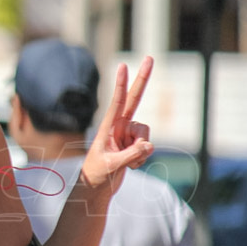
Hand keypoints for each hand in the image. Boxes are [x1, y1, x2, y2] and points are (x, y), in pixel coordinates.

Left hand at [81, 56, 153, 190]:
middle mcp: (118, 127)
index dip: (121, 84)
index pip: (117, 102)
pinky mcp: (134, 144)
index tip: (123, 66)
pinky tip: (131, 165)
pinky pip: (148, 146)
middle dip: (143, 79)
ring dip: (141, 150)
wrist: (96, 188)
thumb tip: (149, 146)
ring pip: (146, 133)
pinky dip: (142, 157)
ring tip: (127, 162)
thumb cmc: (97, 176)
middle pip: (135, 99)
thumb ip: (131, 155)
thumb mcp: (113, 166)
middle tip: (150, 57)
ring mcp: (127, 134)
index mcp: (108, 128)